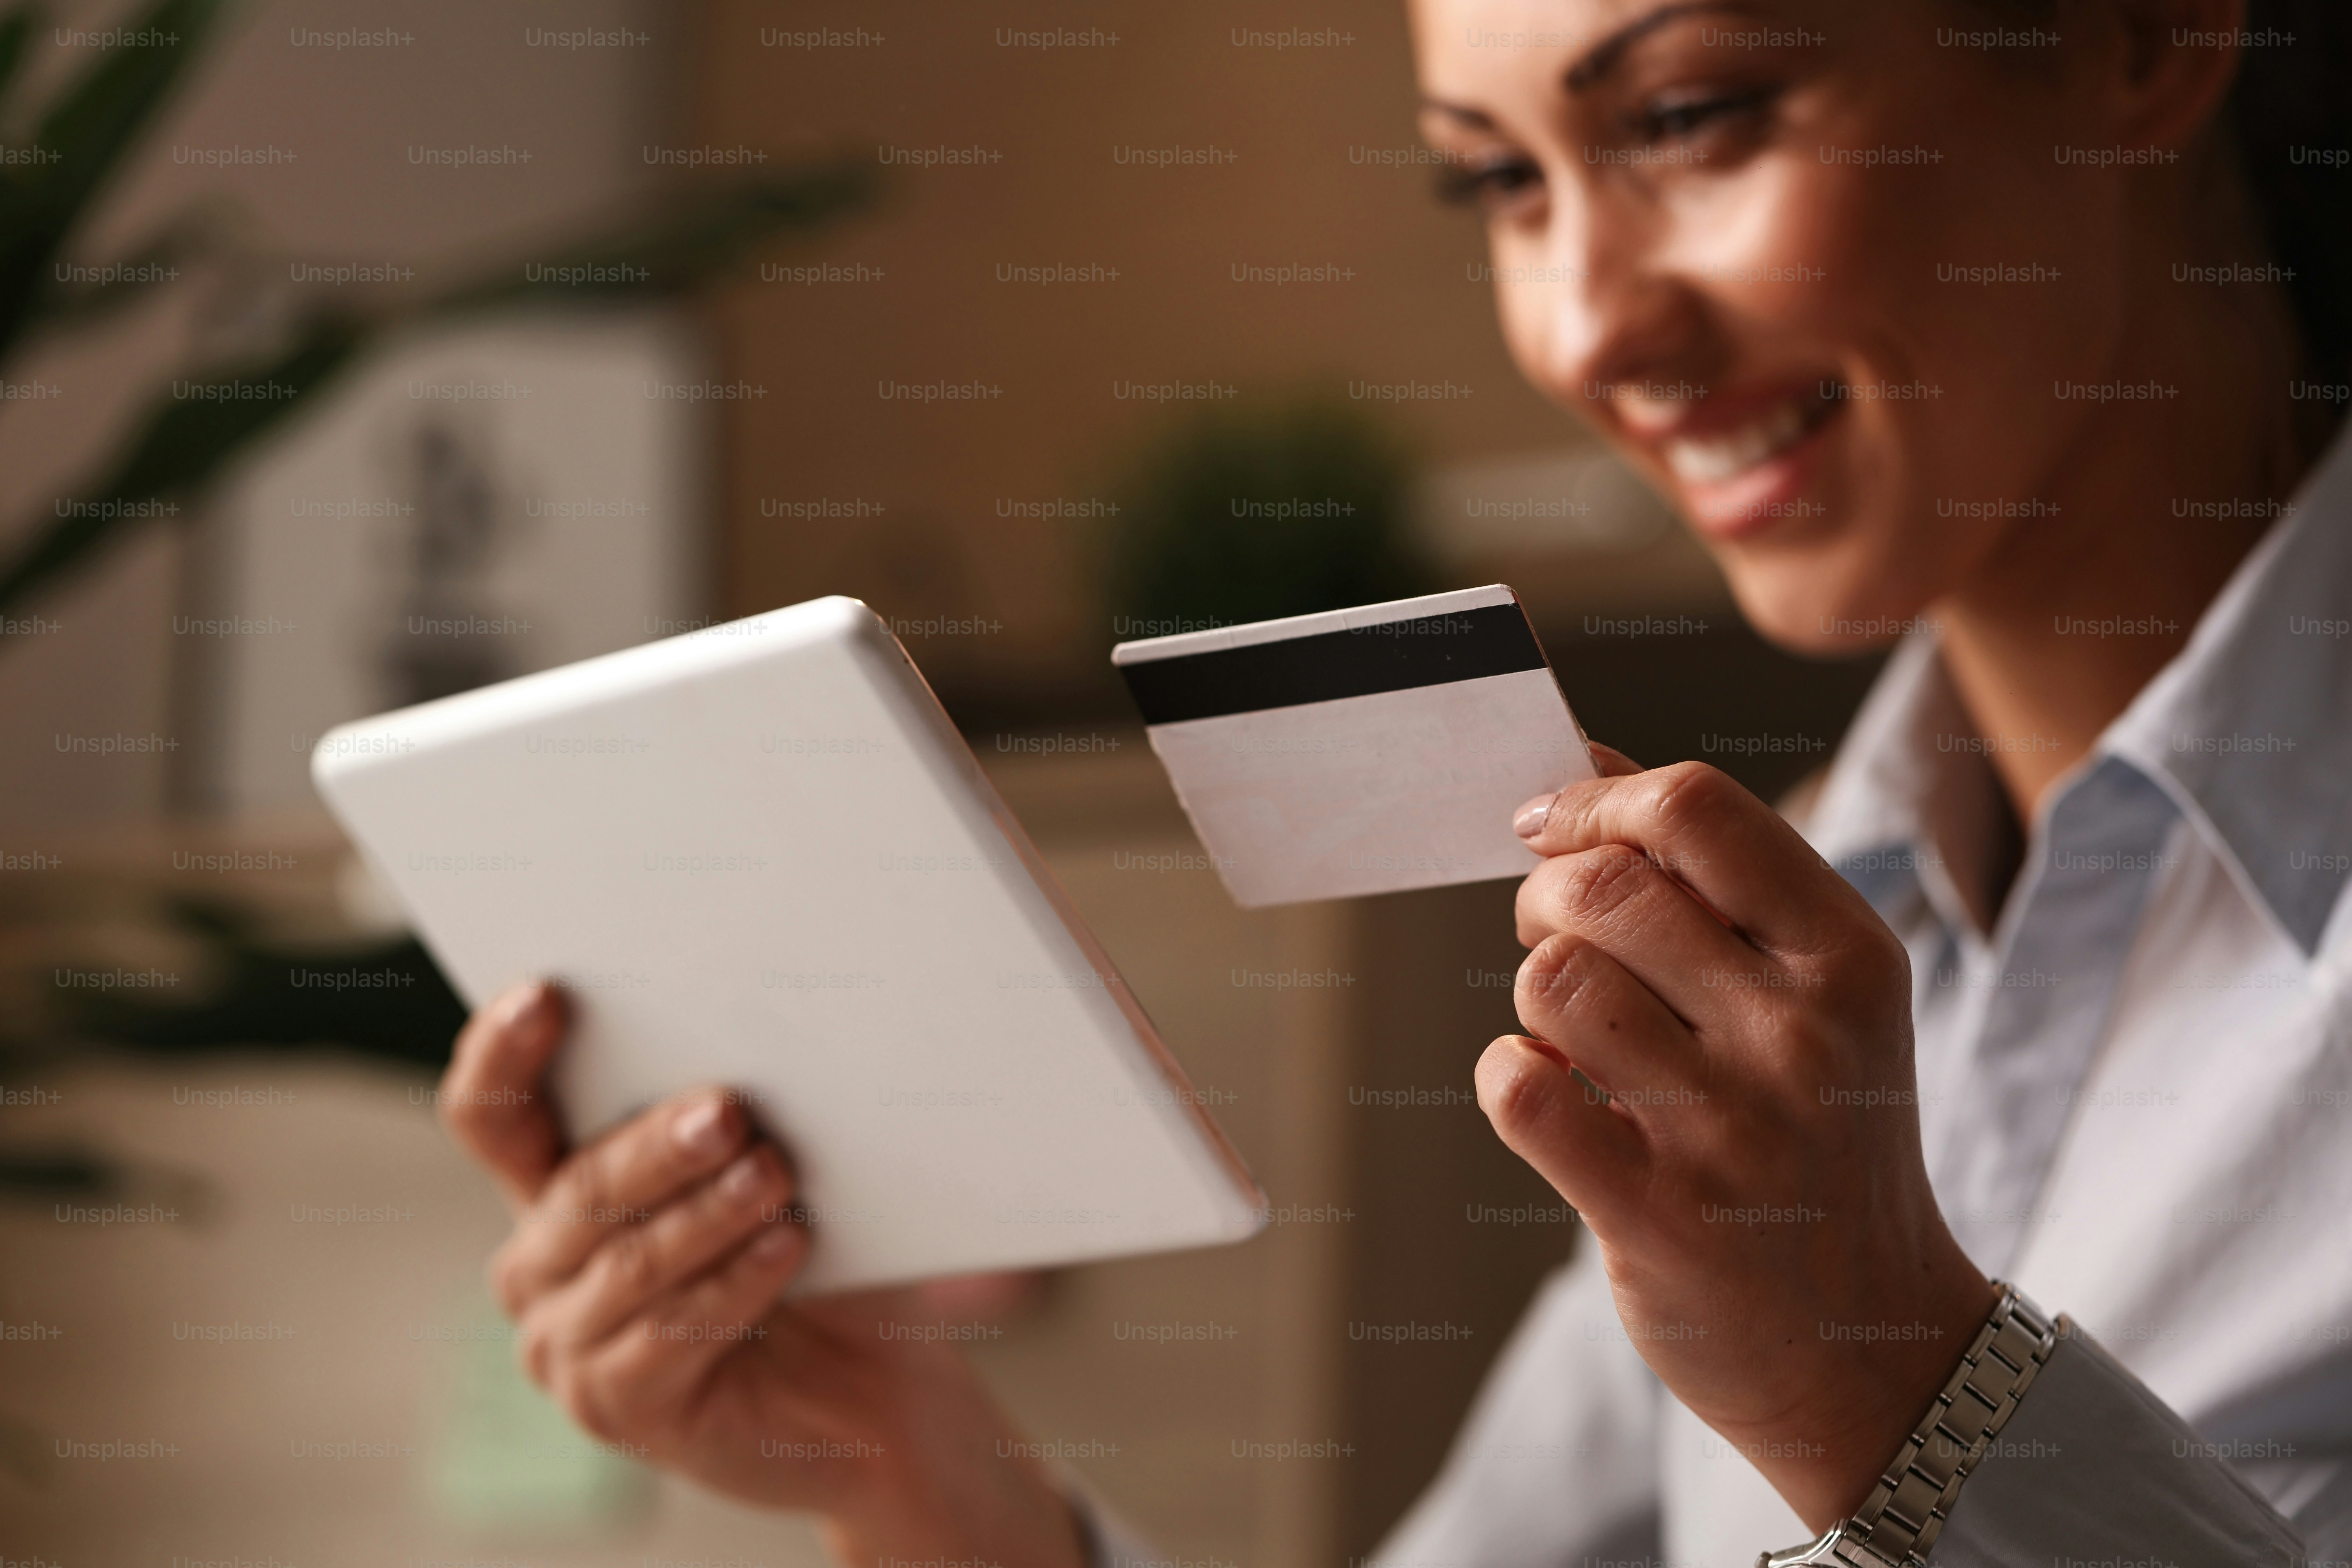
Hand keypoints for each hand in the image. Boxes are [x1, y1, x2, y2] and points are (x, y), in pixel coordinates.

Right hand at [438, 981, 1087, 1567]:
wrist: (865, 1388)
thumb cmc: (811, 1258)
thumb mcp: (764, 1174)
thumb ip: (733, 1120)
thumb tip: (771, 1037)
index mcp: (555, 1186)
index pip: (493, 1116)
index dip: (502, 1054)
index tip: (545, 993)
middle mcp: (540, 1264)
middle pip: (577, 1188)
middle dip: (654, 1145)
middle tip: (725, 1110)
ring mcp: (567, 1344)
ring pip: (627, 1261)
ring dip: (707, 1214)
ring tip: (774, 1176)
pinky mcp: (618, 1406)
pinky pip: (667, 1335)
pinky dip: (731, 1284)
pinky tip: (784, 1248)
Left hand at [1485, 748, 1994, 1531]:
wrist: (1876, 1349)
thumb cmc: (1822, 1139)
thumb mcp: (1816, 992)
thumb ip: (1709, 871)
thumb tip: (1590, 756)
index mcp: (1847, 957)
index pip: (1695, 808)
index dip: (1595, 802)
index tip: (1555, 828)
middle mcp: (1799, 1033)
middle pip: (1602, 886)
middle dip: (1547, 897)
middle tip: (1562, 943)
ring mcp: (1730, 1128)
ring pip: (1553, 981)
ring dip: (1535, 998)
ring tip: (1576, 1039)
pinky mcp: (1658, 1215)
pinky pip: (1520, 1093)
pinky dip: (1511, 1082)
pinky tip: (1557, 1103)